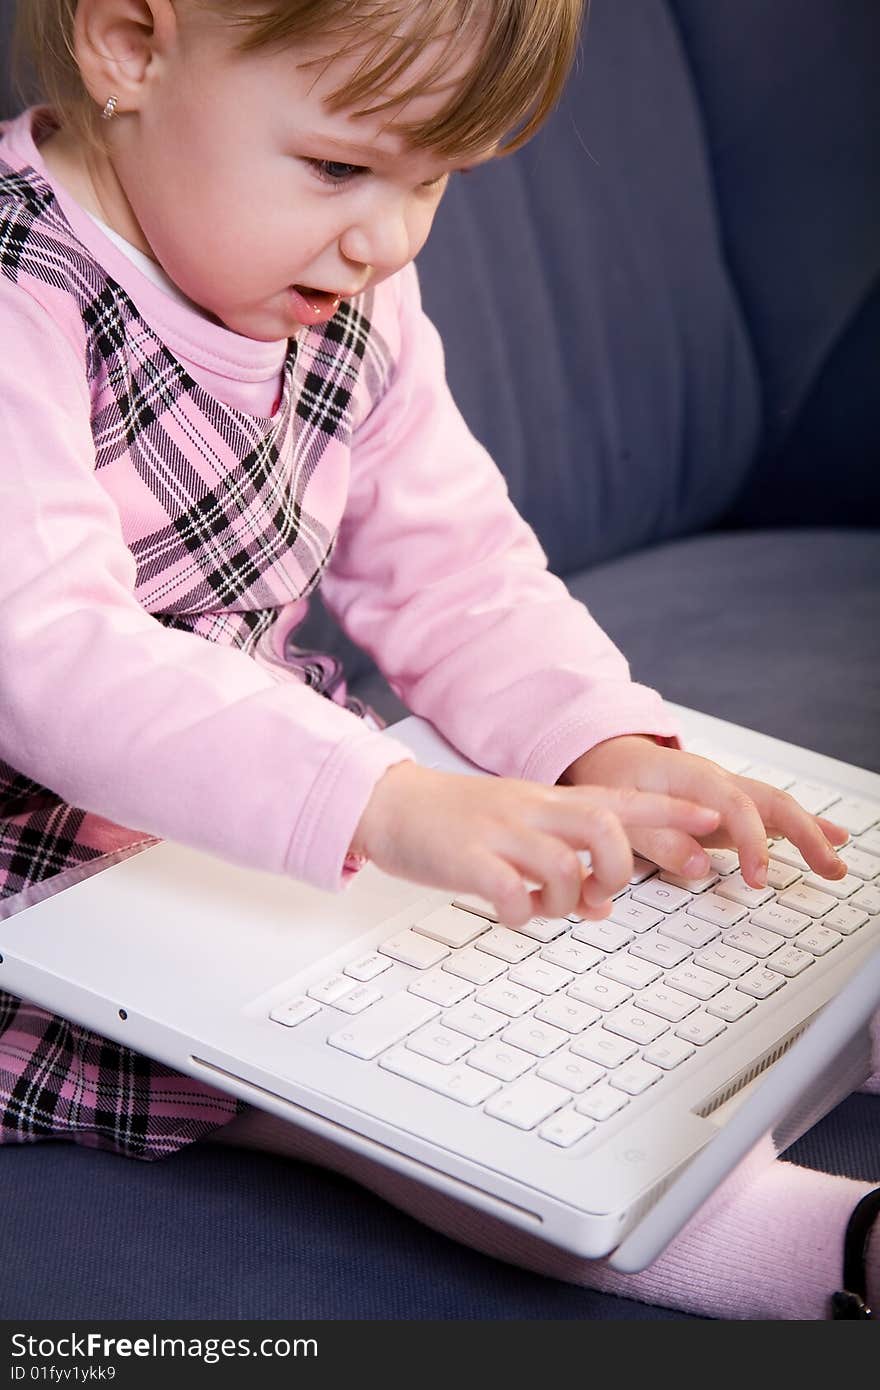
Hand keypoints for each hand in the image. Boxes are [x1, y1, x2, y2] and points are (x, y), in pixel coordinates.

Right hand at [349, 760, 721, 927]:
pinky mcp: (468, 860)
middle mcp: (532, 811)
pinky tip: (511, 913)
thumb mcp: (519, 833)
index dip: (671, 812)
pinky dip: (521, 915)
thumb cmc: (460, 822)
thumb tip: (603, 906)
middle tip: (600, 893)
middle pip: (605, 829)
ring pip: (565, 867)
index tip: (714, 820)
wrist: (393, 804)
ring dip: (567, 901)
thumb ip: (566, 862)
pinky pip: (511, 893)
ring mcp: (501, 833)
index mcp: (549, 802)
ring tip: (544, 907)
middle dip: (619, 870)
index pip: (622, 801)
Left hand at [561, 735, 849, 889]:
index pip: (735, 806)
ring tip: (837, 866)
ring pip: (778, 807)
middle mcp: (717, 781)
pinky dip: (801, 830)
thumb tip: (699, 867)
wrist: (610, 757)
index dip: (753, 842)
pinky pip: (771, 816)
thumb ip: (658, 840)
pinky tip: (829, 842)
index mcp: (692, 778)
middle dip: (805, 834)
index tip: (761, 878)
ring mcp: (727, 793)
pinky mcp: (729, 808)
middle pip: (771, 801)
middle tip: (829, 868)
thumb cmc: (614, 780)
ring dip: (811, 834)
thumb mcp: (620, 813)